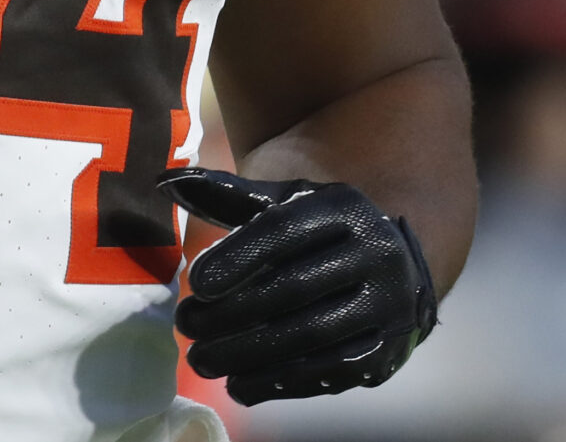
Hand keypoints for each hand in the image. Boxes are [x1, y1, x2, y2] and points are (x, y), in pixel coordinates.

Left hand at [159, 167, 436, 405]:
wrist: (397, 271)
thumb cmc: (322, 235)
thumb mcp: (287, 204)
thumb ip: (231, 196)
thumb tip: (168, 181)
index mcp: (344, 209)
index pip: (285, 232)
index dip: (237, 257)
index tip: (196, 283)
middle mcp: (375, 253)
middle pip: (293, 288)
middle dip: (232, 312)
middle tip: (186, 326)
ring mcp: (386, 306)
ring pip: (309, 336)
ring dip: (248, 353)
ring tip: (202, 359)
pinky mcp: (385, 352)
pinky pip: (328, 373)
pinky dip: (278, 382)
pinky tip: (239, 384)